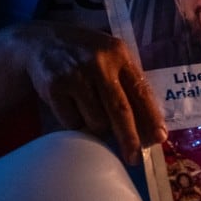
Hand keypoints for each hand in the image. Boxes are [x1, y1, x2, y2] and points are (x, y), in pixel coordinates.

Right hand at [12, 21, 167, 164]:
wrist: (41, 42)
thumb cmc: (84, 54)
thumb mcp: (109, 57)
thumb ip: (127, 82)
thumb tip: (148, 125)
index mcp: (118, 53)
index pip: (140, 90)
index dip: (151, 117)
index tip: (159, 138)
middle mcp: (98, 63)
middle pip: (119, 110)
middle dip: (129, 138)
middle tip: (134, 158)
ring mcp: (75, 75)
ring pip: (96, 121)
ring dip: (98, 127)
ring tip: (91, 112)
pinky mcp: (54, 88)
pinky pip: (73, 122)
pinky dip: (76, 123)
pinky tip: (73, 108)